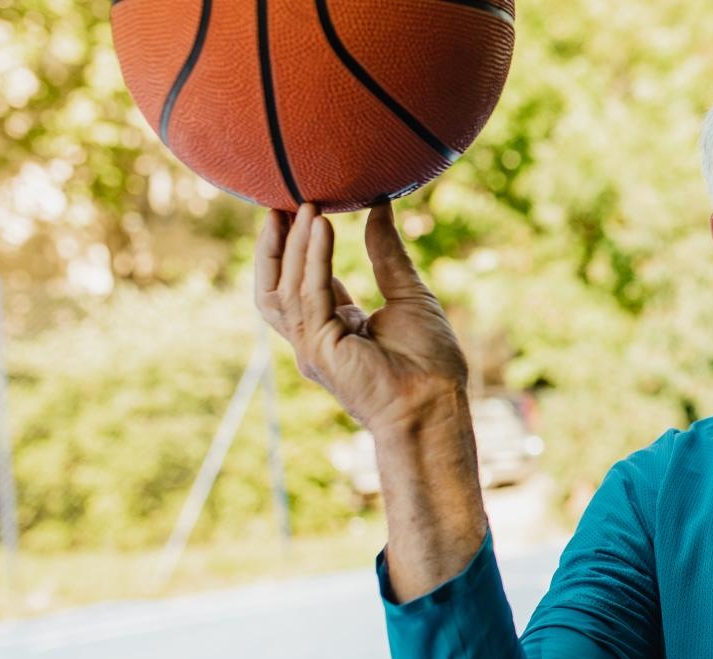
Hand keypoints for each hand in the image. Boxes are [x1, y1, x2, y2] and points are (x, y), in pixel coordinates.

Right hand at [254, 203, 468, 434]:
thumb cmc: (430, 359)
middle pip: (276, 287)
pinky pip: (308, 296)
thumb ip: (386, 253)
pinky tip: (321, 227)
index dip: (298, 248)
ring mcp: (312, 346)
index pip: (303, 283)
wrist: (437, 402)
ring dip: (292, 246)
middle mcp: (316, 338)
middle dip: (275, 246)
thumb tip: (380, 206)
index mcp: (335, 328)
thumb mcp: (408, 293)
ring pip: (285, 289)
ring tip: (304, 206)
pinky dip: (313, 260)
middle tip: (282, 201)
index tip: (302, 210)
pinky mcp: (319, 349)